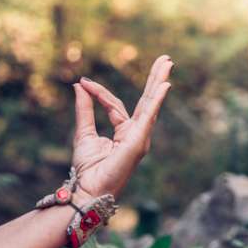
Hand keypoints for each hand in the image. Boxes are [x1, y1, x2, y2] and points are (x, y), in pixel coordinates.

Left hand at [71, 55, 173, 197]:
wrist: (87, 189)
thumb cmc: (87, 168)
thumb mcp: (84, 132)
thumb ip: (85, 108)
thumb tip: (80, 84)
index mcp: (125, 131)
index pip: (115, 104)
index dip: (99, 92)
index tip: (83, 82)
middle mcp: (136, 133)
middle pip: (147, 101)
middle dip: (155, 79)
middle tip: (165, 59)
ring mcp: (140, 138)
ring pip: (150, 105)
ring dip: (159, 82)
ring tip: (167, 63)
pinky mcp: (138, 142)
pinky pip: (148, 117)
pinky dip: (156, 101)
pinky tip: (165, 86)